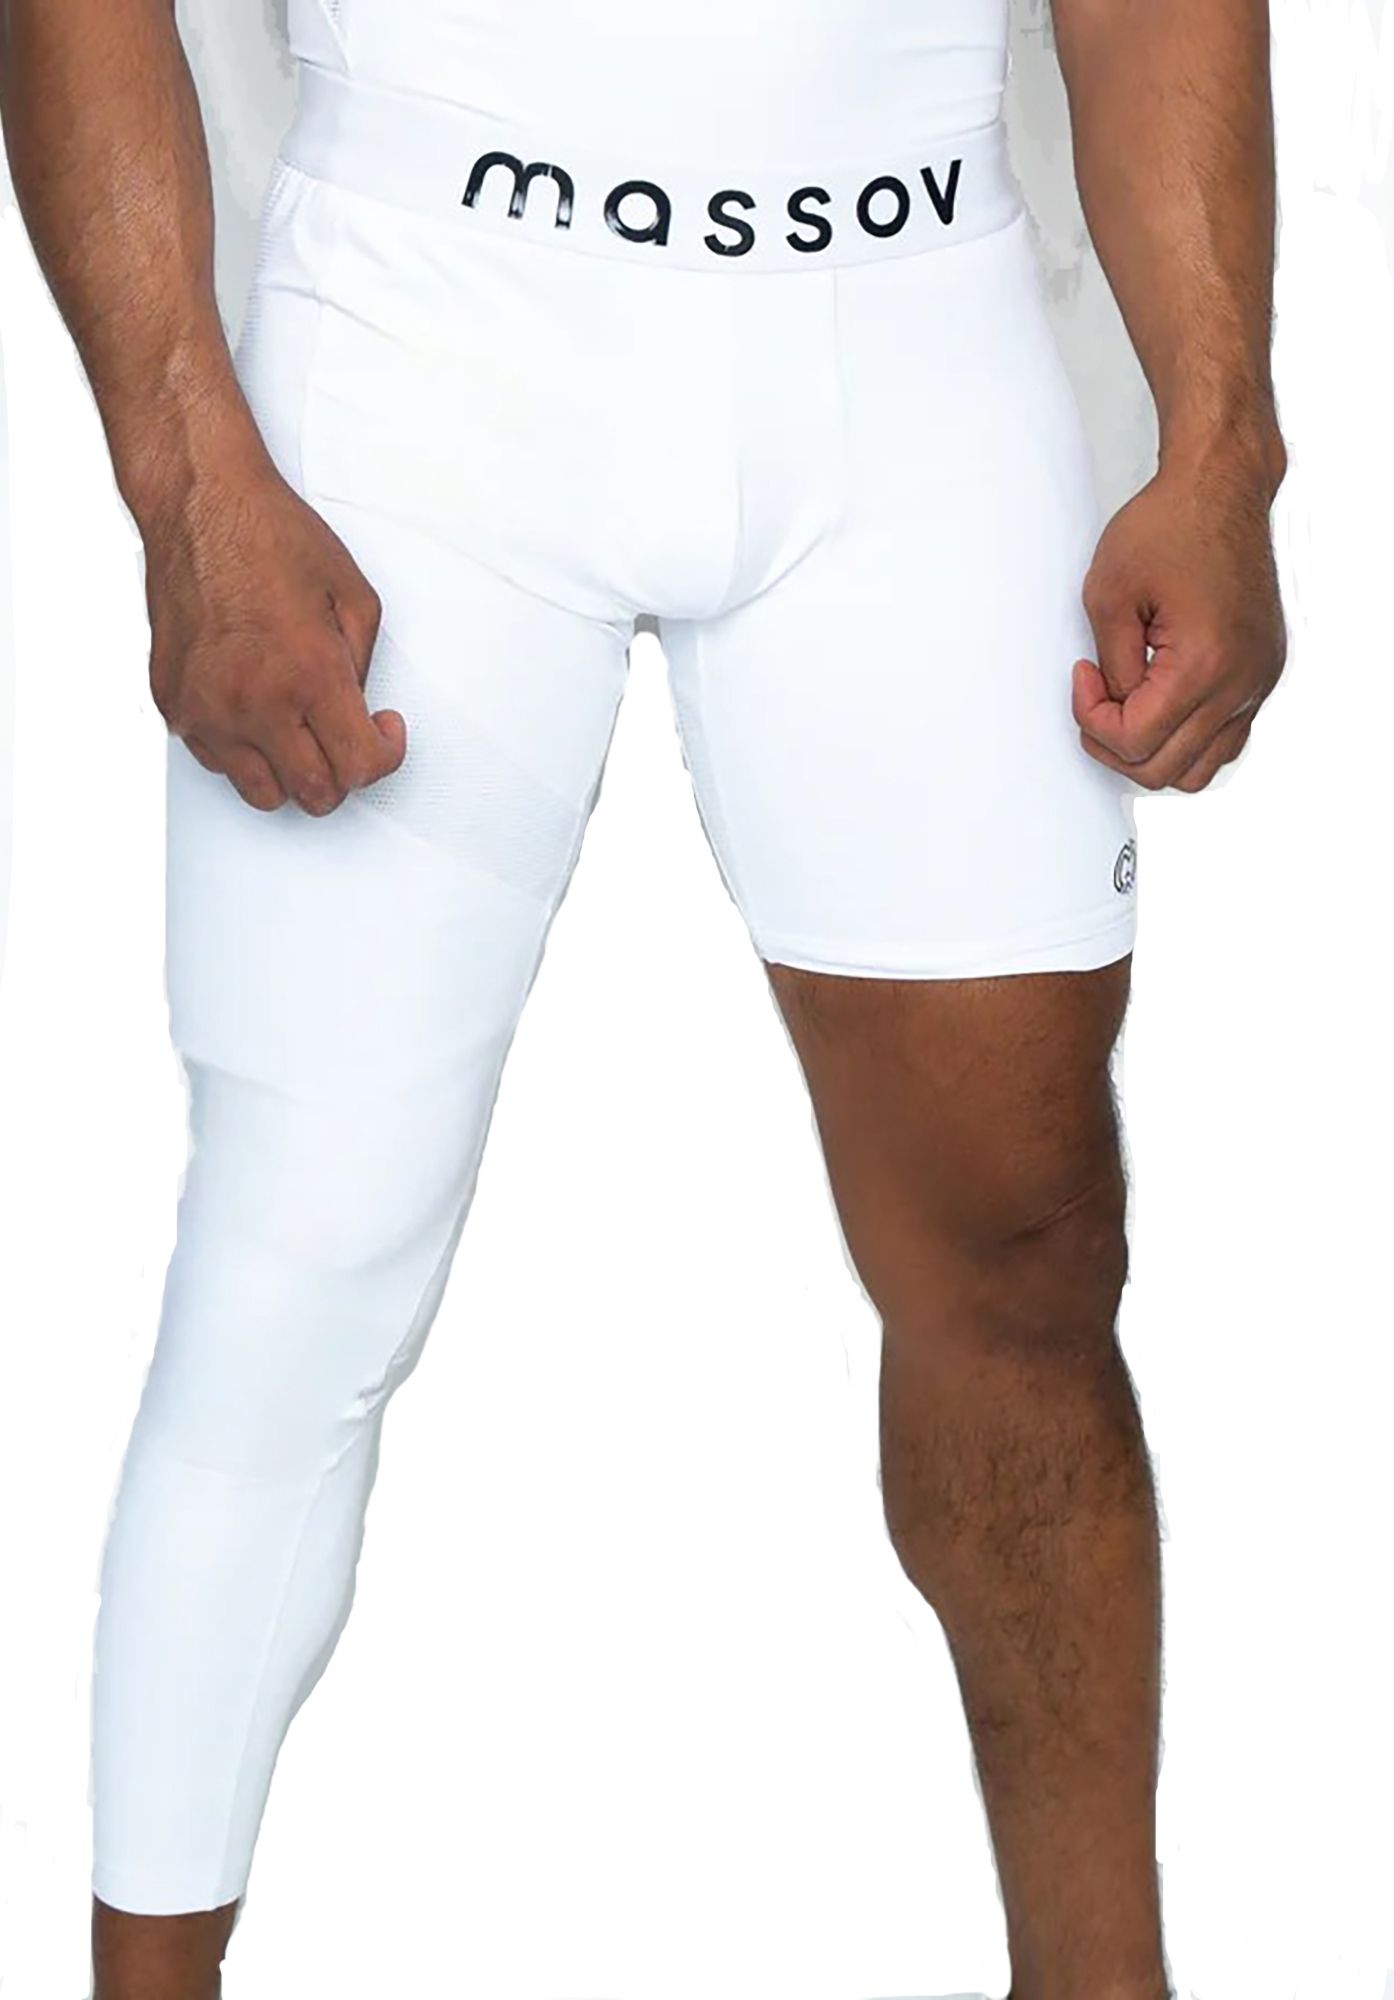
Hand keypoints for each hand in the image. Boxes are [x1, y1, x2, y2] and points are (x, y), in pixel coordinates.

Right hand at [144, 465, 405, 812]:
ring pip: (263, 793)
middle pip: (314, 794)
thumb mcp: (354, 596)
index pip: (359, 769)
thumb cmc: (270, 536)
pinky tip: (257, 712)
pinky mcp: (174, 705)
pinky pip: (218, 761)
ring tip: (300, 732)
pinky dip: (245, 751)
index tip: (382, 733)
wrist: (199, 504)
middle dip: (342, 775)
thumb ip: (363, 667)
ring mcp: (208, 709)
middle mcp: (255, 702)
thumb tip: (359, 712)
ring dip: (292, 774)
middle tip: (345, 738)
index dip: (383, 757)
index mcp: (309, 675)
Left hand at [1072, 439, 1286, 792]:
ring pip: (1199, 769)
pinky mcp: (1262, 673)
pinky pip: (1224, 739)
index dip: (1091, 719)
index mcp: (1204, 664)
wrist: (1220, 488)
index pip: (1136, 741)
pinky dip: (1186, 739)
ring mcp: (1257, 681)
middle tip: (1093, 702)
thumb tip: (1113, 708)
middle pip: (1166, 769)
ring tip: (1124, 711)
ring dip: (1153, 753)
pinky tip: (1159, 705)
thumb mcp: (1108, 596)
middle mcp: (1241, 682)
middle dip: (1115, 744)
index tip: (1082, 678)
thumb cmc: (1170, 525)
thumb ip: (1110, 668)